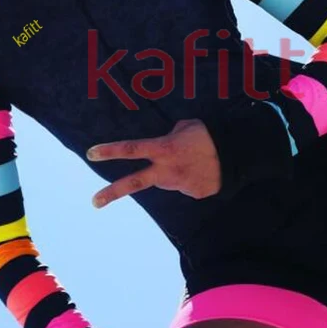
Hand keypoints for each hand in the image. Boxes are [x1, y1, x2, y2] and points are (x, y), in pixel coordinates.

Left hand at [87, 119, 221, 207]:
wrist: (236, 156)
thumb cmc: (209, 135)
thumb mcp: (186, 126)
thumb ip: (170, 135)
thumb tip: (167, 140)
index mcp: (163, 149)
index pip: (131, 149)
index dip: (110, 150)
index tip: (91, 153)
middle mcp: (166, 170)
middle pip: (134, 183)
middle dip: (112, 193)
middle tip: (94, 201)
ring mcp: (178, 185)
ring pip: (167, 178)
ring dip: (174, 171)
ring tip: (194, 159)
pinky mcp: (192, 194)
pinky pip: (185, 183)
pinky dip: (190, 176)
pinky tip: (203, 168)